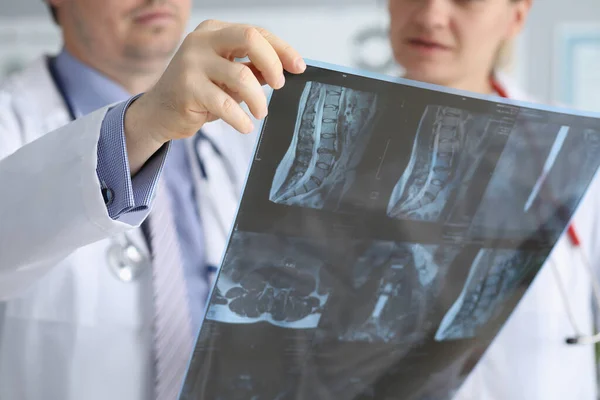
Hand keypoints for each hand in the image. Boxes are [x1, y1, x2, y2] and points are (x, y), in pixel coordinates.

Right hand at [126, 20, 305, 149]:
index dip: (282, 49)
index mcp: (214, 31)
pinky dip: (241, 119)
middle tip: (279, 86)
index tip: (298, 67)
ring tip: (260, 113)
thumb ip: (253, 69)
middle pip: (249, 38)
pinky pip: (225, 104)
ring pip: (241, 76)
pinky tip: (245, 126)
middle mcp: (201, 41)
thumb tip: (285, 69)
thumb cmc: (198, 92)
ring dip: (258, 100)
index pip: (256, 32)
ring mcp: (191, 63)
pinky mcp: (187, 88)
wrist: (159, 112)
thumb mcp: (228, 76)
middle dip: (273, 63)